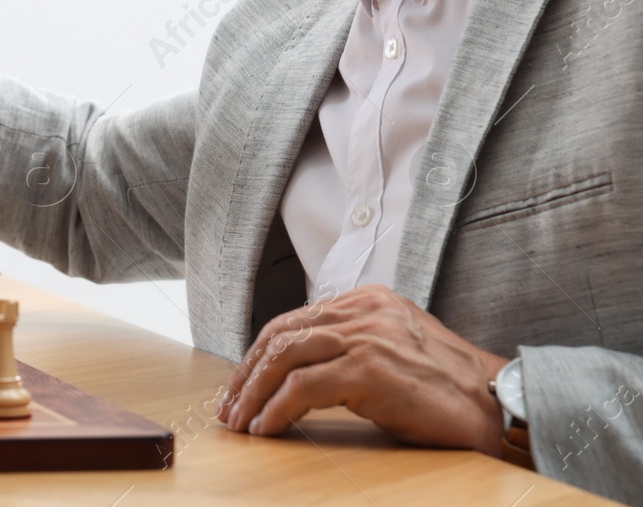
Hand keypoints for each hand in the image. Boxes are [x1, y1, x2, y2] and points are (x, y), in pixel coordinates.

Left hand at [218, 284, 507, 454]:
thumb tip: (300, 372)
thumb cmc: (448, 389)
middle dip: (247, 373)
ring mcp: (367, 337)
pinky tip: (266, 428)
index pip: (294, 321)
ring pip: (285, 357)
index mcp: (367, 302)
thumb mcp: (396, 351)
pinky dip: (276, 409)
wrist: (500, 406)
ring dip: (253, 393)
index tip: (242, 385)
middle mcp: (363, 312)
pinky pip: (303, 387)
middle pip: (281, 335)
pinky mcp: (370, 371)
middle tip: (229, 407)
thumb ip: (354, 346)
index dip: (260, 355)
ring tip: (240, 422)